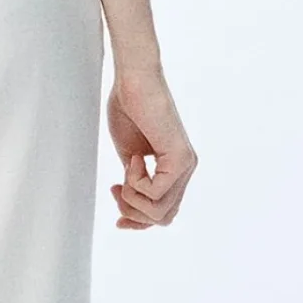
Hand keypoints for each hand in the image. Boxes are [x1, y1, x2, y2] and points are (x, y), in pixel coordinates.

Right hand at [107, 65, 195, 228]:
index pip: (165, 213)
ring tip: (126, 171)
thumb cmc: (130, 109)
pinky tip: (134, 158)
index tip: (118, 217)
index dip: (139, 221)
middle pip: (164, 218)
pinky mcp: (180, 157)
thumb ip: (135, 182)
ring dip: (133, 197)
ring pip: (160, 211)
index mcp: (175, 169)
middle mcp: (186, 169)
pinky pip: (156, 193)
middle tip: (117, 188)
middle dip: (133, 212)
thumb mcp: (129, 156)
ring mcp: (186, 164)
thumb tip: (131, 206)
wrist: (134, 81)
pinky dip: (136, 182)